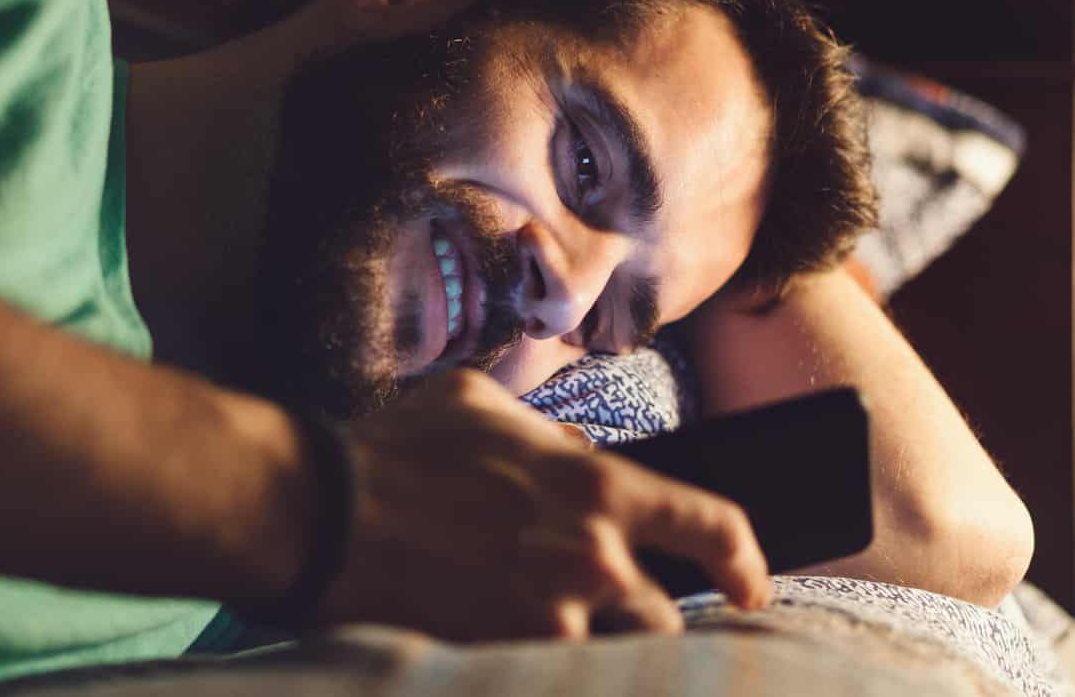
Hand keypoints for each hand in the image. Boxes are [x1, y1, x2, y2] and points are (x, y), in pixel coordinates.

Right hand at [315, 370, 771, 639]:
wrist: (324, 516)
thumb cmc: (397, 449)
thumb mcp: (478, 404)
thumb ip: (544, 434)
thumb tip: (576, 453)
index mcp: (597, 487)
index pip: (711, 525)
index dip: (744, 560)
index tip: (750, 582)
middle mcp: (592, 560)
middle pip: (667, 618)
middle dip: (646, 619)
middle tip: (607, 612)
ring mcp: (550, 619)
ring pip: (616, 657)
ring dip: (597, 647)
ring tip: (553, 629)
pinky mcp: (505, 658)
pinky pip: (552, 674)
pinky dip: (544, 666)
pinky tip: (507, 643)